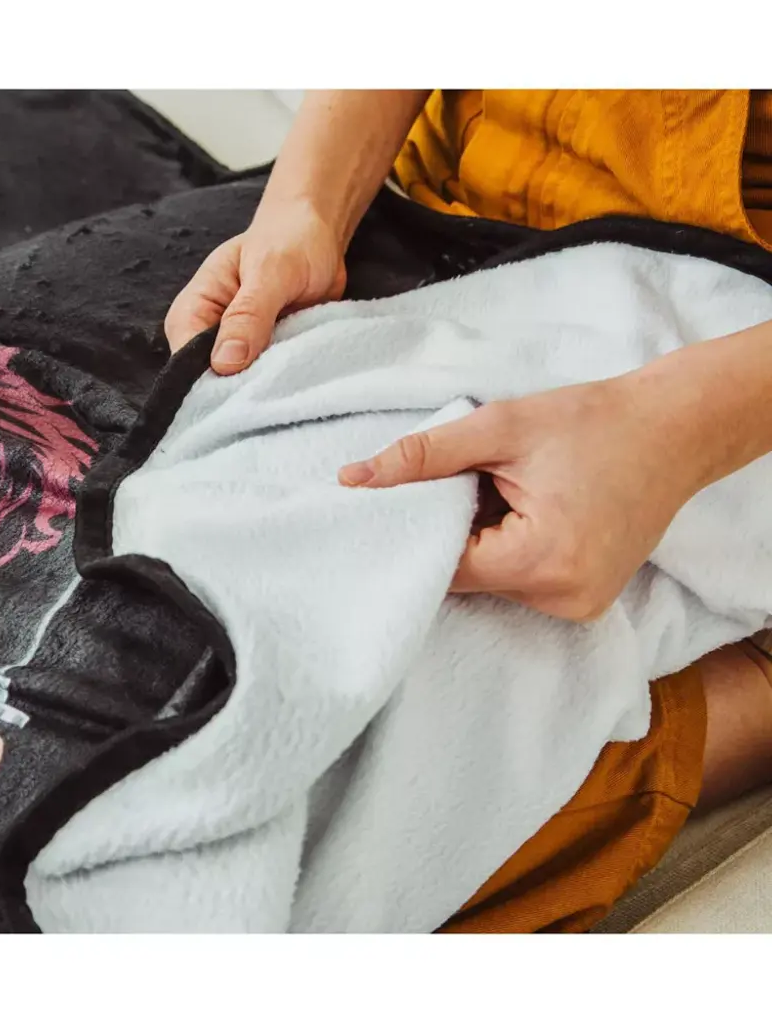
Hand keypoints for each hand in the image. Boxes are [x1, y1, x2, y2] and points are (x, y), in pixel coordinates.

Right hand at [164, 198, 346, 373]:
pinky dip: (282, 380)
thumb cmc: (290, 241)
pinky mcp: (263, 358)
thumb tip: (224, 364)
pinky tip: (298, 376)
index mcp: (193, 311)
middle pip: (212, 382)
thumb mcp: (271, 272)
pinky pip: (266, 381)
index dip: (212, 381)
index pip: (186, 363)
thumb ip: (248, 315)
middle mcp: (208, 336)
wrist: (319, 234)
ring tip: (291, 376)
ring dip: (266, 385)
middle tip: (275, 385)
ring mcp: (237, 350)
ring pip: (241, 386)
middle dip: (241, 388)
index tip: (244, 389)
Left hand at [339, 373, 704, 621]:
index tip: (398, 502)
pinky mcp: (585, 600)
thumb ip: (422, 456)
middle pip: (466, 578)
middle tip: (456, 485)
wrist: (675, 430)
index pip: (443, 567)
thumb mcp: (499, 428)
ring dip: (479, 542)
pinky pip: (520, 582)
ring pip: (490, 582)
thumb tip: (352, 480)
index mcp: (541, 560)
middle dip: (449, 534)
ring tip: (499, 493)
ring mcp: (579, 605)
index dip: (416, 533)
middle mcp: (563, 598)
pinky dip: (507, 551)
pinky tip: (520, 511)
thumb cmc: (592, 421)